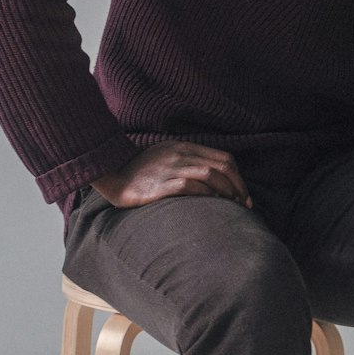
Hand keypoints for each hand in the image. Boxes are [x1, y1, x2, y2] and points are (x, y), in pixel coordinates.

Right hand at [91, 142, 252, 208]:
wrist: (109, 172)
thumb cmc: (138, 170)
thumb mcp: (165, 157)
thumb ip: (187, 161)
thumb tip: (213, 179)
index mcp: (184, 147)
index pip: (223, 159)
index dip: (238, 177)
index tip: (243, 194)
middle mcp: (180, 155)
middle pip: (222, 167)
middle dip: (239, 187)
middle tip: (244, 204)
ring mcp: (171, 168)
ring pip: (211, 175)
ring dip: (227, 192)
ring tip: (232, 207)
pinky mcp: (160, 185)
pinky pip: (191, 186)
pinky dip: (207, 195)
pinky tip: (212, 205)